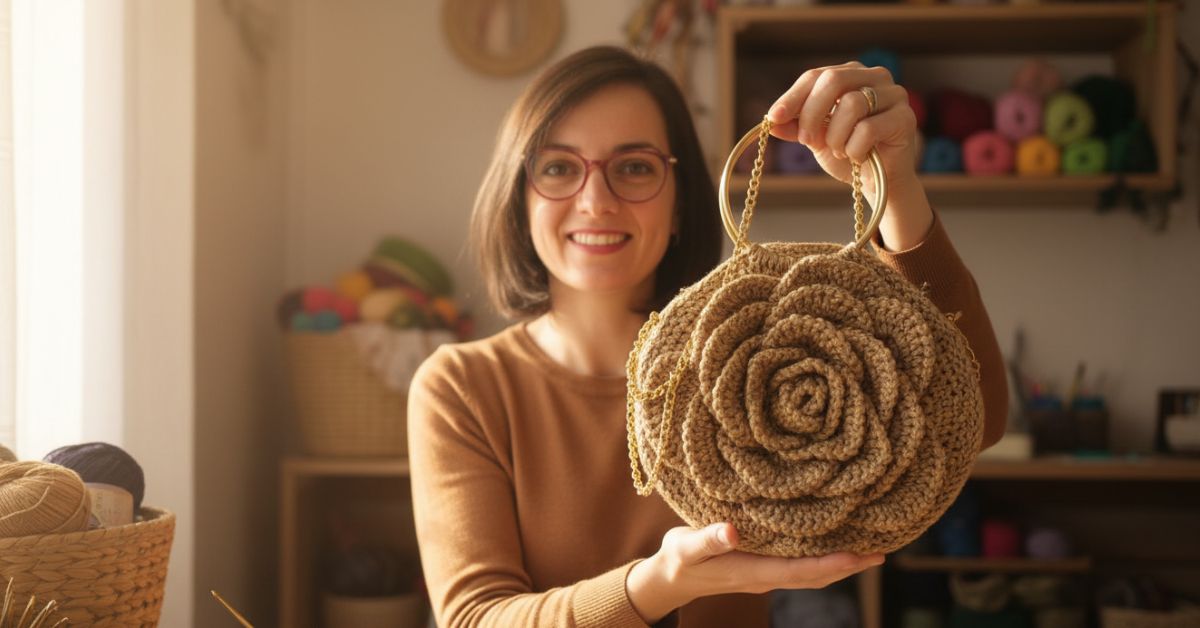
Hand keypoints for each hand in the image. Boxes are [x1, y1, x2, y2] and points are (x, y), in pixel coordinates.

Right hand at [626, 522, 883, 623]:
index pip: (803, 571)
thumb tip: (732, 530)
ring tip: (869, 550)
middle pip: (817, 576)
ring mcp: (767, 573)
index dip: (834, 564)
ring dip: (841, 564)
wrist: (670, 577)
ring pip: (813, 573)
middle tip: (881, 553)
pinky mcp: (764, 565)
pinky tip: (832, 543)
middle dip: (849, 566)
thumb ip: (709, 538)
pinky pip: (802, 564)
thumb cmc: (679, 559)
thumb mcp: (687, 547)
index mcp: (755, 572)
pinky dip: (823, 558)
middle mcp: (767, 576)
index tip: (861, 555)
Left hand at [765, 61, 931, 249]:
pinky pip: (868, 129)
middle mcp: (875, 77)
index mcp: (850, 74)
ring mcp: (894, 94)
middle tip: (806, 140)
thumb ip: (796, 126)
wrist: (879, 182)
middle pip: (833, 80)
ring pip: (851, 104)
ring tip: (839, 151)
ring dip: (836, 136)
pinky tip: (858, 156)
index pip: (815, 75)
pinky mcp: (905, 118)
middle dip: (812, 113)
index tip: (774, 117)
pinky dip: (854, 148)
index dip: (793, 96)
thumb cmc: (848, 154)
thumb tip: (770, 121)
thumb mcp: (816, 138)